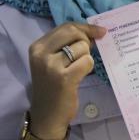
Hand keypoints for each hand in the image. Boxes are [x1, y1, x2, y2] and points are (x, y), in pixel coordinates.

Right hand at [28, 23, 105, 139]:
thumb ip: (69, 44)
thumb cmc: (54, 85)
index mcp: (38, 46)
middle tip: (86, 54)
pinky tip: (79, 76)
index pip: (66, 26)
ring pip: (83, 47)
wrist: (47, 113)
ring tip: (77, 69)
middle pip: (74, 32)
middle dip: (87, 41)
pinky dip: (88, 67)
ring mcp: (51, 65)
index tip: (100, 31)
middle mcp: (41, 53)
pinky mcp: (64, 78)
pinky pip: (88, 61)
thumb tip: (96, 32)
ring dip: (86, 58)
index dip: (86, 27)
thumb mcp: (54, 60)